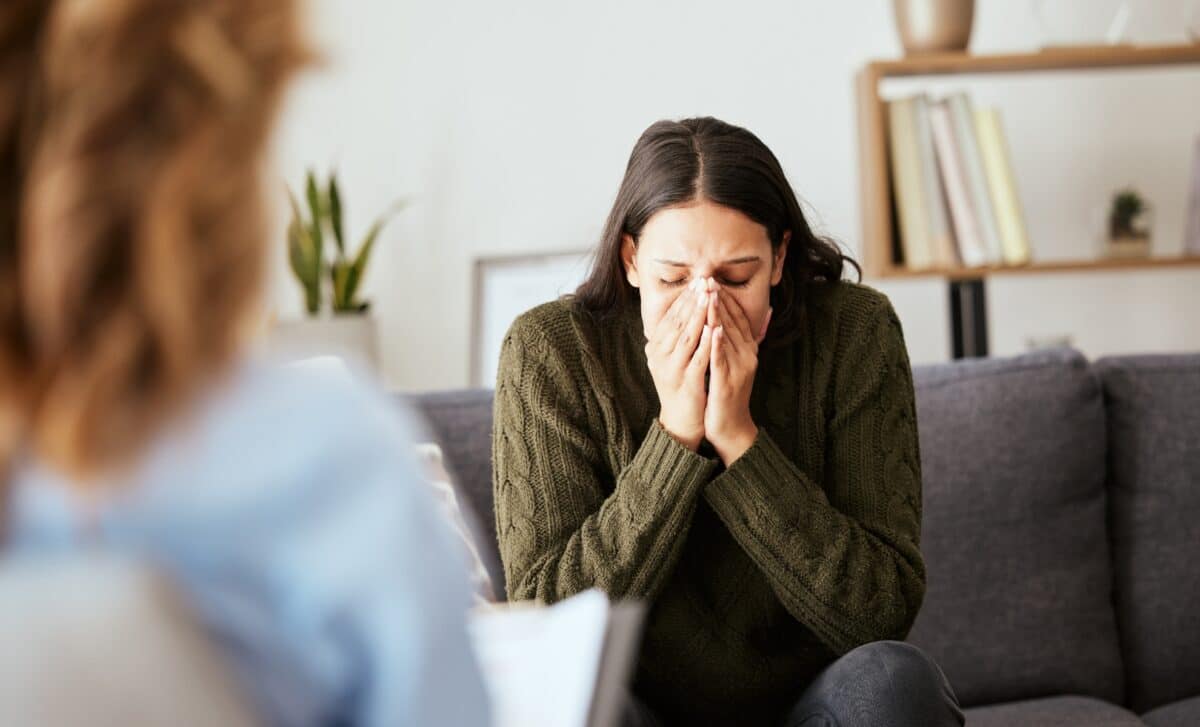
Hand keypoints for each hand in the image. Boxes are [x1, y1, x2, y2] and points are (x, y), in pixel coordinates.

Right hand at [646, 277, 713, 450]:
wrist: (681, 420)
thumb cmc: (681, 385)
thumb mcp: (673, 358)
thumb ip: (675, 336)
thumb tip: (684, 310)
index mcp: (655, 348)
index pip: (670, 317)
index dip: (684, 299)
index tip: (697, 282)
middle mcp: (659, 357)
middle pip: (677, 322)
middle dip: (692, 301)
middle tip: (704, 282)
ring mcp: (672, 369)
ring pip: (686, 336)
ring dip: (698, 315)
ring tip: (709, 297)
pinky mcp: (687, 381)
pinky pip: (698, 357)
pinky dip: (707, 341)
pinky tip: (716, 327)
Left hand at [704, 290, 771, 464]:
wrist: (731, 426)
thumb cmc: (728, 393)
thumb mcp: (735, 363)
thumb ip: (739, 340)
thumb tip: (757, 316)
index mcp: (748, 349)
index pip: (737, 318)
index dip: (726, 298)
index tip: (713, 280)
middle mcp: (747, 356)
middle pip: (733, 323)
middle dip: (720, 300)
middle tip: (708, 280)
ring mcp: (739, 368)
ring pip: (728, 337)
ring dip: (718, 315)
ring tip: (709, 296)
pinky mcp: (728, 382)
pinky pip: (722, 359)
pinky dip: (718, 344)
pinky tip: (712, 329)